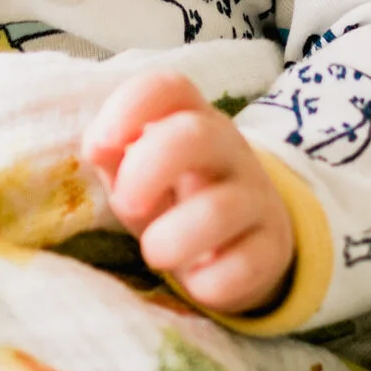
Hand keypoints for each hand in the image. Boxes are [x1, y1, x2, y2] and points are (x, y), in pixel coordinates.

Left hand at [83, 69, 293, 315]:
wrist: (242, 247)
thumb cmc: (174, 199)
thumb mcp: (138, 174)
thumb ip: (115, 155)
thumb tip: (98, 146)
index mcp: (190, 119)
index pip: (169, 87)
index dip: (130, 106)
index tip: (100, 145)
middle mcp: (228, 149)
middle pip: (196, 134)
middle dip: (149, 168)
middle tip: (128, 205)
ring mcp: (255, 197)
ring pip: (222, 207)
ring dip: (176, 236)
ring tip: (155, 253)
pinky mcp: (272, 247)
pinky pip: (245, 263)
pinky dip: (211, 281)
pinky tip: (197, 283)